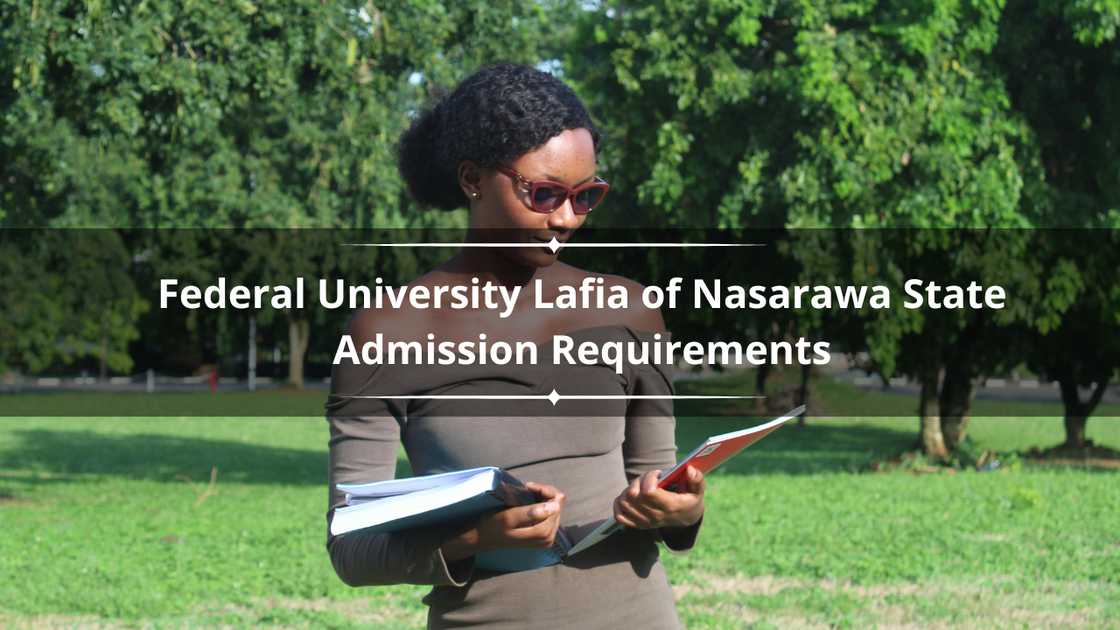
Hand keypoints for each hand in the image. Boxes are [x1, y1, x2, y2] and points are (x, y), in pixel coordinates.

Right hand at [441, 482, 564, 560]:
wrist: (485, 538)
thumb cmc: (494, 526)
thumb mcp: (508, 517)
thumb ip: (531, 512)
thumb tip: (555, 506)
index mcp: (543, 534)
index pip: (556, 504)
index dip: (544, 490)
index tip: (528, 485)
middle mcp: (549, 537)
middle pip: (558, 506)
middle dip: (544, 493)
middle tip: (527, 487)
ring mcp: (548, 537)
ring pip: (555, 508)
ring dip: (542, 497)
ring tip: (527, 492)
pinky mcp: (544, 534)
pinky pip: (550, 513)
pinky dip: (541, 503)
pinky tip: (530, 500)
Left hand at [613, 466, 704, 529]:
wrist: (686, 519)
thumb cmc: (690, 500)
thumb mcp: (698, 490)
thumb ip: (697, 479)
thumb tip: (688, 469)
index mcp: (670, 506)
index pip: (648, 492)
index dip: (649, 478)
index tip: (657, 474)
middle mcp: (656, 516)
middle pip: (634, 495)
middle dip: (639, 481)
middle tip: (647, 478)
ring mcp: (645, 522)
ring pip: (625, 502)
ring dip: (628, 490)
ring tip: (640, 487)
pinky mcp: (637, 525)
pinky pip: (619, 515)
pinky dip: (620, 503)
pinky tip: (629, 497)